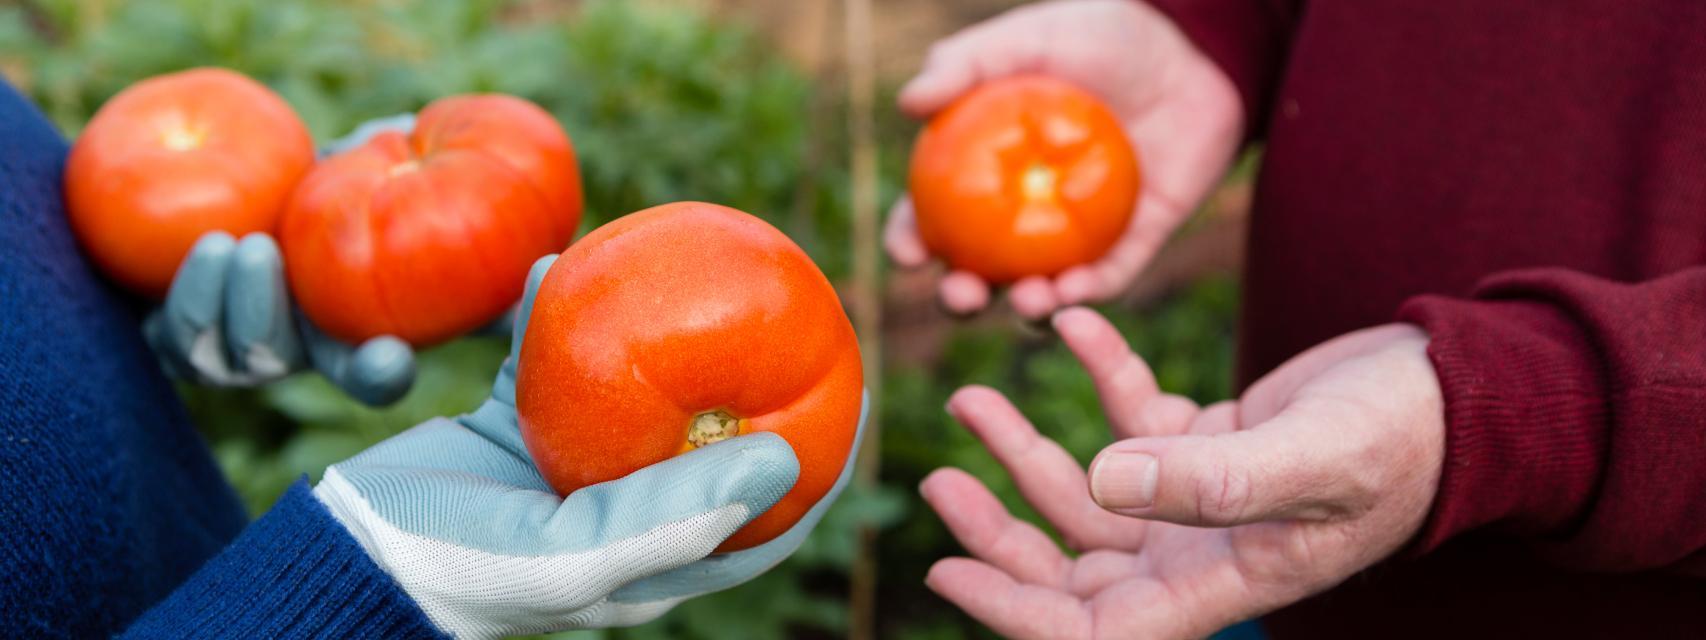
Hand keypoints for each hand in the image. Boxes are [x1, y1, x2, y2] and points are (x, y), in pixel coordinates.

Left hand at [143, 114, 421, 404]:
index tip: (388, 354)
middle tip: (259, 248)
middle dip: (258, 314)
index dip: (380, 372)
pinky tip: (171, 247)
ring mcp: (224, 355)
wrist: (232, 209)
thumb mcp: (356, 171)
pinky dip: (166, 297)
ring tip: (216, 245)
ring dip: (204, 305)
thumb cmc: (318, 186)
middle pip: (269, 358)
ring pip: (206, 357)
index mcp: (344, 337)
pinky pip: (160, 337)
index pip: (370, 373)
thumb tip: (401, 128)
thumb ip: (382, 161)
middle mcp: (284, 356)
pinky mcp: (172, 338)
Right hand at [313, 255, 868, 638]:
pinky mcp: (513, 430)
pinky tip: (558, 264)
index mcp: (659, 557)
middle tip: (784, 299)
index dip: (823, 454)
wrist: (350, 555)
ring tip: (678, 259)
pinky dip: (556, 314)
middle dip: (750, 373)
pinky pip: (551, 359)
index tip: (860, 387)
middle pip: (711, 435)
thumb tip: (790, 456)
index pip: (767, 511)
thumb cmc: (465, 571)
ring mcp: (570, 467)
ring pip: (635, 385)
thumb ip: (677, 514)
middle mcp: (626, 510)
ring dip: (653, 328)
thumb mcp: (576, 556)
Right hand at [886, 0, 1243, 317]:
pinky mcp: (1134, 242)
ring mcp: (1077, 233)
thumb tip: (907, 103)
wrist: (1192, 47)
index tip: (910, 254)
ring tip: (1029, 298)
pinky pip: (1107, 279)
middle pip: (978, 269)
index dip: (911, 240)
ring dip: (1026, 307)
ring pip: (1040, 288)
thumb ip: (964, 63)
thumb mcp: (1026, 39)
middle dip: (960, 296)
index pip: (932, 216)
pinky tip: (1076, 291)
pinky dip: (1090, 293)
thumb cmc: (1101, 35)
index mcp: (984, 169)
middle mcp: (1023, 210)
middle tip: (962, 296)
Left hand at [921, 308, 1443, 638]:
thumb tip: (1102, 480)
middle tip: (940, 479)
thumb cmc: (1406, 437)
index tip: (947, 573)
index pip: (1094, 629)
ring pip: (1090, 489)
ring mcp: (1201, 497)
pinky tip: (1071, 326)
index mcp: (1219, 579)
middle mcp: (1198, 549)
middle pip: (1072, 565)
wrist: (1463, 390)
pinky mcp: (1211, 440)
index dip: (1015, 613)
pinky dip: (1100, 375)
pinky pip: (1134, 415)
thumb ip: (1211, 479)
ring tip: (973, 398)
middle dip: (1000, 530)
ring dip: (1028, 449)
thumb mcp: (1314, 459)